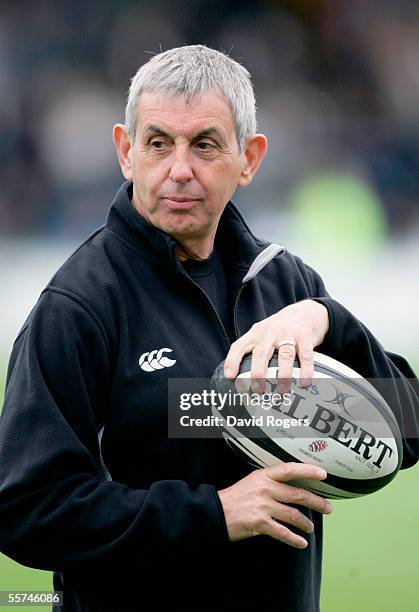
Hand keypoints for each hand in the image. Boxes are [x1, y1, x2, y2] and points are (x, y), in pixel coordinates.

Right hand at [217, 462, 331, 548]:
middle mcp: (265, 489)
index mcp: (263, 476)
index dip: (308, 470)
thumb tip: (291, 488)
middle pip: (297, 494)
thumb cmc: (233, 498)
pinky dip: (295, 539)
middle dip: (316, 502)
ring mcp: (263, 506)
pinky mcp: (260, 523)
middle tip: (327, 508)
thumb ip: (269, 482)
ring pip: (293, 514)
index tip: (323, 473)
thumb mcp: (251, 482)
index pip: (290, 469)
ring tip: (310, 528)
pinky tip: (301, 543)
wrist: (215, 512)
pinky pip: (283, 532)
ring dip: (306, 523)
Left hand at [224, 299, 328, 392]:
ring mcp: (288, 334)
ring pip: (285, 356)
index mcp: (256, 334)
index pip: (239, 346)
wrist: (306, 311)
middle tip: (258, 390)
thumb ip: (254, 350)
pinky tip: (304, 382)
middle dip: (258, 374)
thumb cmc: (281, 328)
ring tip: (282, 391)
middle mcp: (270, 333)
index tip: (230, 377)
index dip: (232, 361)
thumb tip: (242, 377)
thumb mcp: (263, 334)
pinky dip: (305, 371)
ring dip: (283, 376)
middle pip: (261, 353)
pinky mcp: (305, 337)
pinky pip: (305, 356)